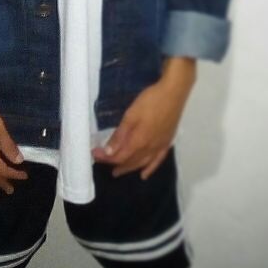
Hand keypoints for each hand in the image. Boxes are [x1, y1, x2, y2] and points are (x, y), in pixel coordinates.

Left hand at [91, 58, 195, 179]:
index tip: (94, 153)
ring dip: (129, 168)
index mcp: (138, 141)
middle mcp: (149, 149)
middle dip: (114, 163)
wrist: (173, 93)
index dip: (105, 157)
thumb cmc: (150, 101)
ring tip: (118, 171)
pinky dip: (149, 169)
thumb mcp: (131, 115)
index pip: (118, 155)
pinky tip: (144, 174)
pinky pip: (157, 161)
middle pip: (129, 161)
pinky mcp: (167, 143)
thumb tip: (108, 153)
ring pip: (141, 163)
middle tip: (102, 163)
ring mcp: (159, 147)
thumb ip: (120, 135)